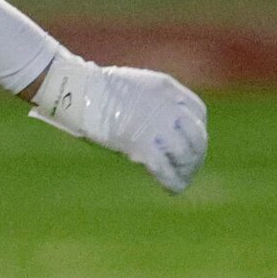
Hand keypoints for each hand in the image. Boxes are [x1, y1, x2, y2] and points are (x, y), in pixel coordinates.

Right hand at [30, 49, 207, 192]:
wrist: (78, 90)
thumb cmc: (94, 89)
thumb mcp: (132, 88)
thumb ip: (149, 104)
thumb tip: (154, 129)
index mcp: (167, 88)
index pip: (198, 112)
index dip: (198, 129)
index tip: (191, 140)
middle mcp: (169, 106)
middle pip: (196, 135)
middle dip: (195, 154)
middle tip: (189, 166)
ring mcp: (157, 126)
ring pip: (185, 154)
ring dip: (186, 170)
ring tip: (181, 179)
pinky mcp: (142, 145)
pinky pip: (165, 169)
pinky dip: (172, 181)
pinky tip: (173, 189)